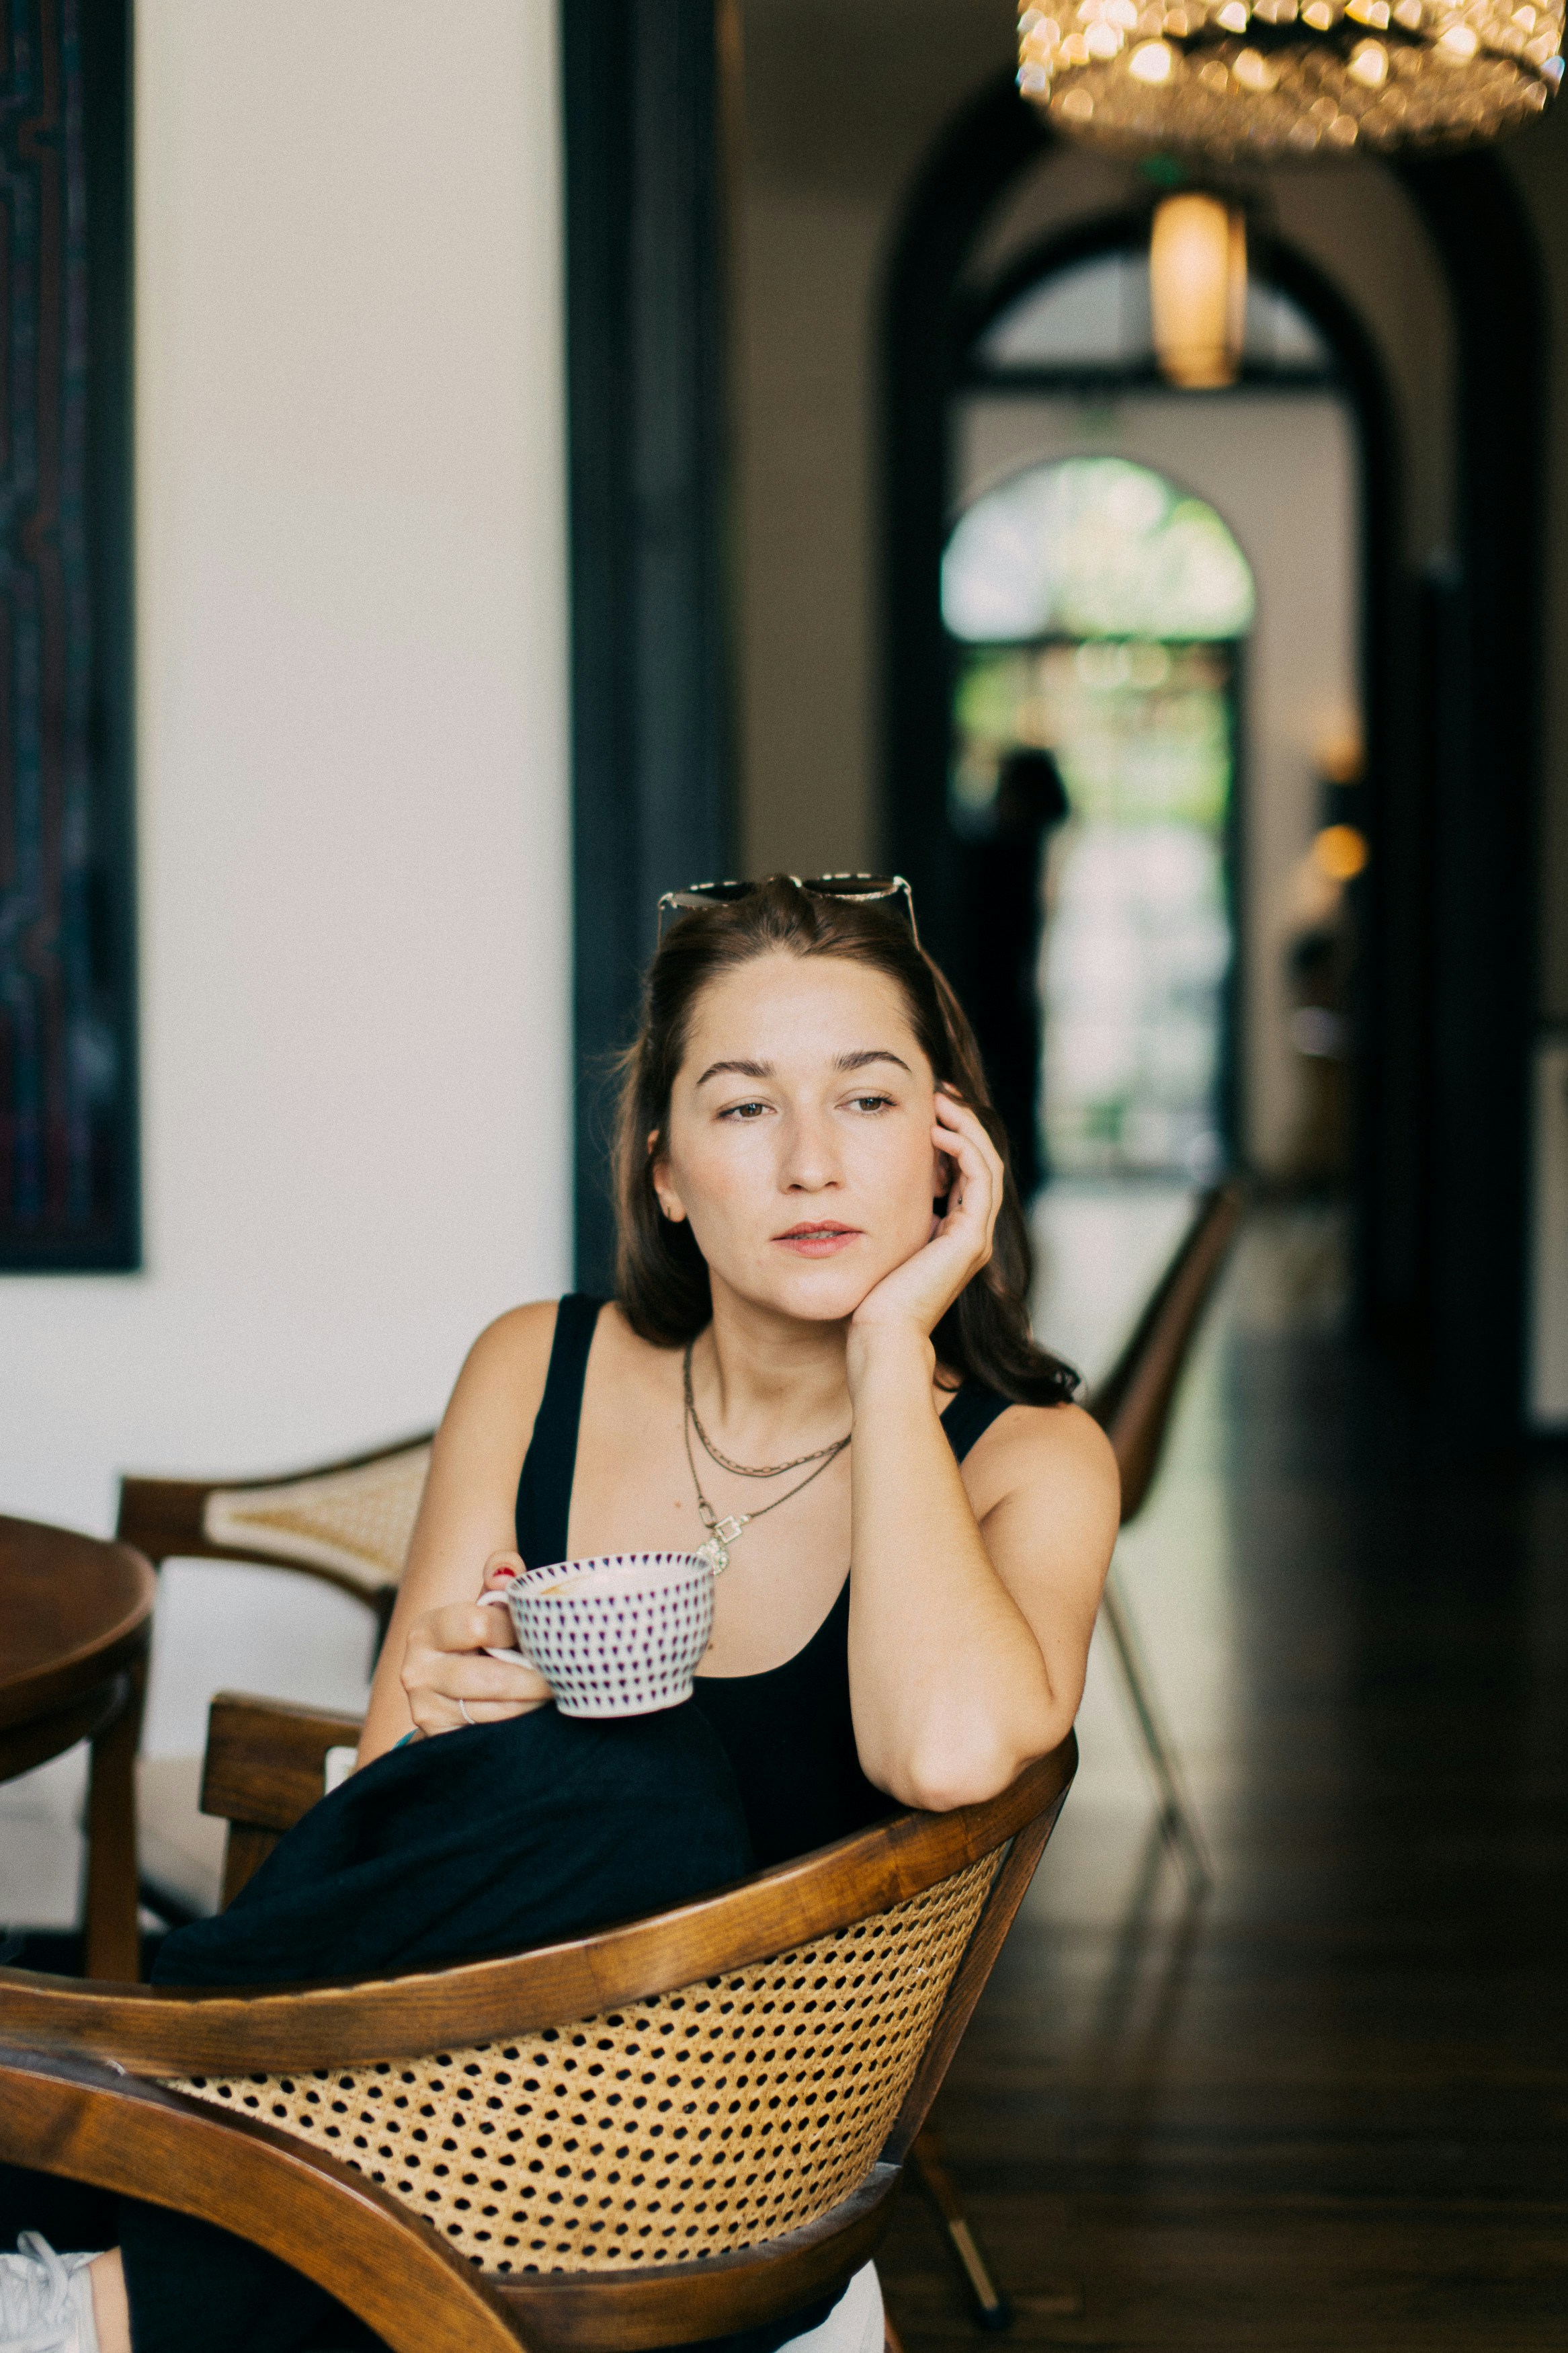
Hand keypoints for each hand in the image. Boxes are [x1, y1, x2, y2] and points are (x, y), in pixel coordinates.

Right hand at [398, 1549, 552, 1734]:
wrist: (450, 1691)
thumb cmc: (478, 1640)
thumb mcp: (485, 1606)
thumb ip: (499, 1579)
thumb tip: (507, 1569)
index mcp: (426, 1629)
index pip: (479, 1626)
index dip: (517, 1630)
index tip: (541, 1632)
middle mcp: (417, 1670)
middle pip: (492, 1678)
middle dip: (536, 1676)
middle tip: (565, 1672)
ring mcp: (425, 1708)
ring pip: (496, 1710)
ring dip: (533, 1702)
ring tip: (558, 1690)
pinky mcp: (439, 1737)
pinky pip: (491, 1732)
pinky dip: (519, 1722)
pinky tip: (536, 1711)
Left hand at [849, 1087, 1004, 1354]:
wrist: (882, 1332)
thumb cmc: (873, 1293)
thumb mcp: (885, 1239)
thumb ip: (893, 1213)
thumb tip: (871, 1180)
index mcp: (956, 1233)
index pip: (967, 1170)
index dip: (954, 1134)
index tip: (930, 1105)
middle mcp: (972, 1233)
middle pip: (983, 1161)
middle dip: (964, 1121)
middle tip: (941, 1091)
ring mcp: (975, 1236)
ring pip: (986, 1164)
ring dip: (966, 1127)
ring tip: (940, 1100)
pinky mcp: (970, 1239)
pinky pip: (979, 1180)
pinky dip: (963, 1150)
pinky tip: (937, 1131)